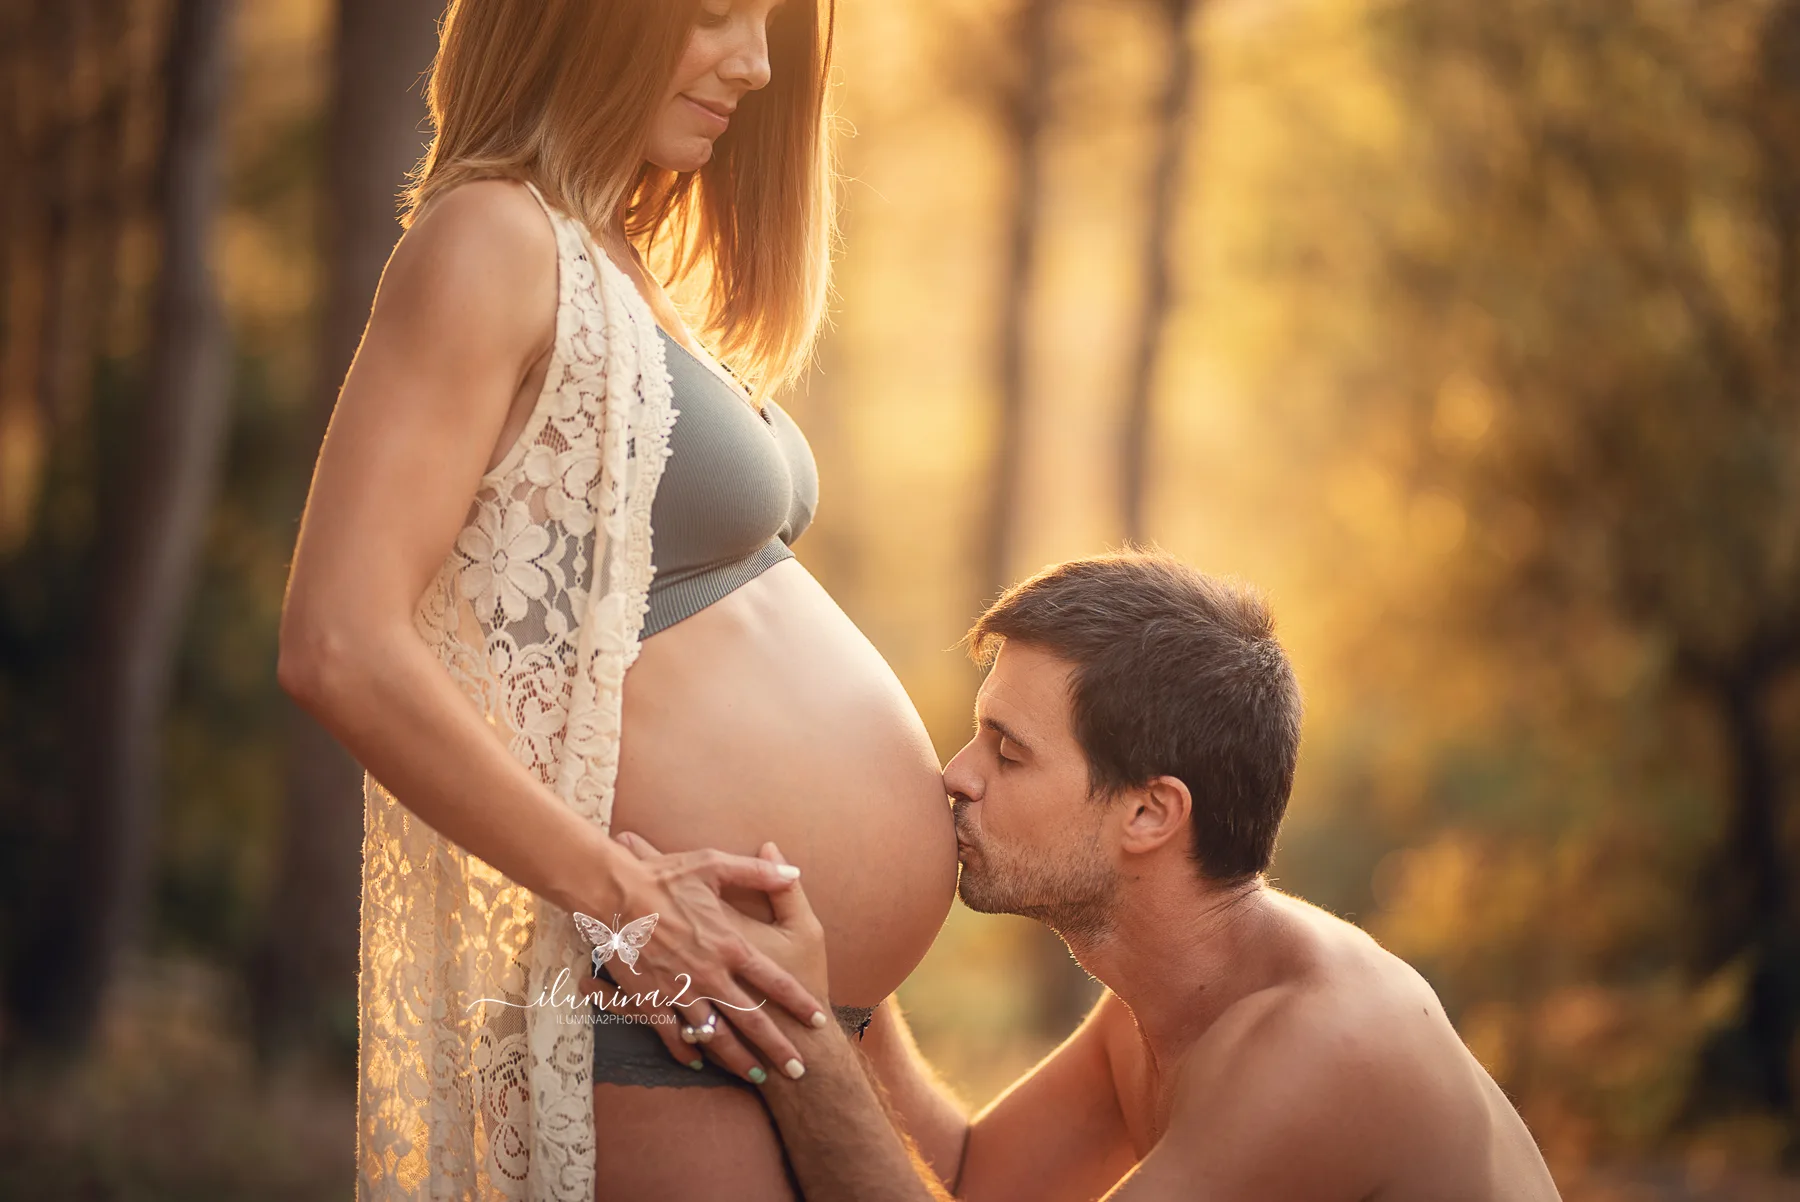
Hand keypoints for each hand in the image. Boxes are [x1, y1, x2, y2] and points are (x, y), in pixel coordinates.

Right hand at [582, 830, 829, 1083]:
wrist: (612, 894)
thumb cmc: (663, 877)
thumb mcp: (714, 865)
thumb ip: (757, 872)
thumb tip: (793, 870)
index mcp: (729, 945)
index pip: (774, 981)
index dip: (798, 1002)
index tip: (816, 1020)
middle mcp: (710, 975)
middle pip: (751, 1020)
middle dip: (776, 1048)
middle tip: (797, 1070)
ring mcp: (679, 992)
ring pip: (715, 1035)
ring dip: (738, 1059)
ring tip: (757, 1076)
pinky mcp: (651, 1000)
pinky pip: (671, 1035)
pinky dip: (685, 1051)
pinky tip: (697, 1062)